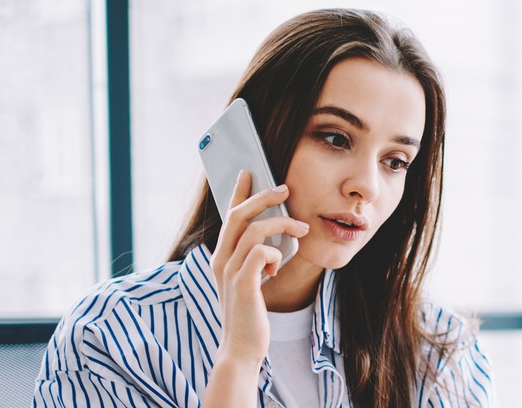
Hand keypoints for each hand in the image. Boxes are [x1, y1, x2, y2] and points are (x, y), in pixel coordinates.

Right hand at [211, 170, 309, 366]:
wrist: (241, 349)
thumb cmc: (249, 315)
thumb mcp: (250, 280)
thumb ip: (255, 259)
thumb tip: (275, 237)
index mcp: (221, 257)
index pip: (228, 216)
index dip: (238, 193)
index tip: (248, 173)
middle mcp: (220, 260)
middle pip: (239, 215)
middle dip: (263, 197)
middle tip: (285, 188)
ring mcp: (230, 271)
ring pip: (253, 230)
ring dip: (281, 225)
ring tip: (301, 229)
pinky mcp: (242, 284)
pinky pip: (260, 253)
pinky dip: (275, 254)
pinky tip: (277, 269)